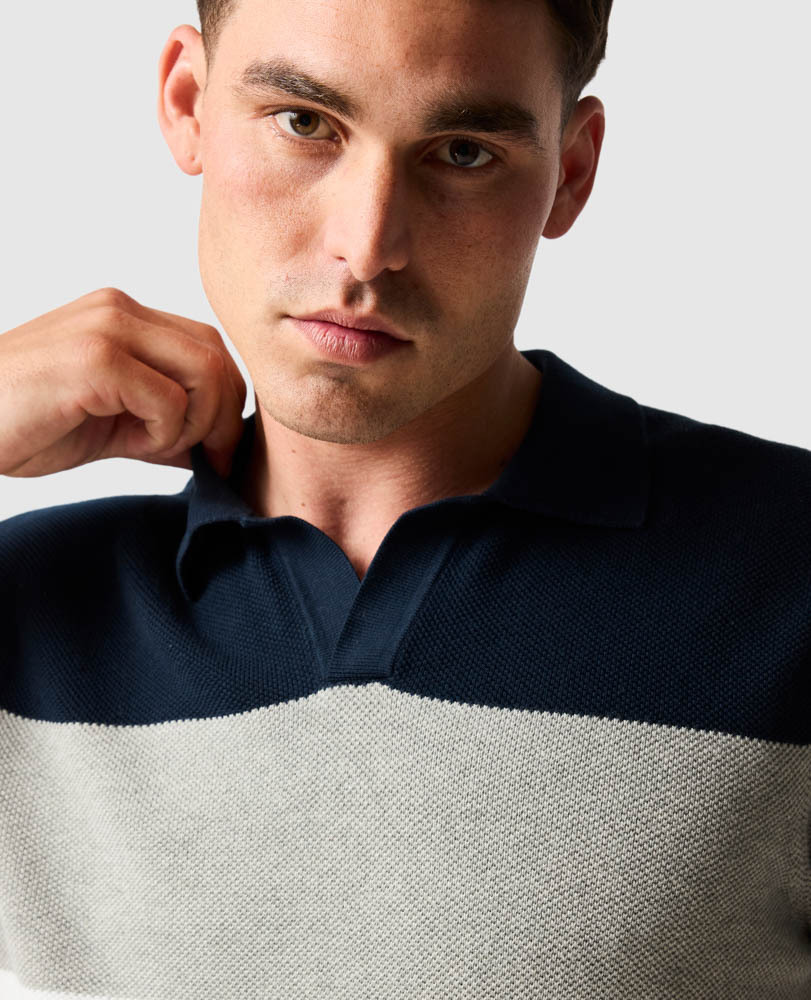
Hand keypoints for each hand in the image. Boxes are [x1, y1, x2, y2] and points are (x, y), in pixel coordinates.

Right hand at [0, 287, 248, 479]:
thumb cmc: (25, 425)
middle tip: (212, 459)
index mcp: (124, 317)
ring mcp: (107, 329)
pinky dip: (165, 433)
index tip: (219, 449)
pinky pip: (169, 399)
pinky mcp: (96, 359)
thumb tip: (217, 450)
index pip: (208, 346)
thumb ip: (163, 428)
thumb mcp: (111, 427)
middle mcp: (119, 311)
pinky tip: (133, 445)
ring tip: (155, 447)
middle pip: (215, 355)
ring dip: (197, 425)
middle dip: (224, 416)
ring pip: (204, 373)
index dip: (226, 399)